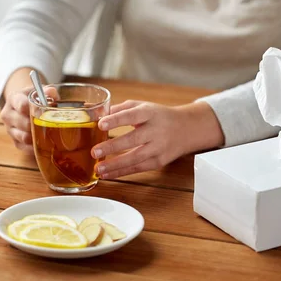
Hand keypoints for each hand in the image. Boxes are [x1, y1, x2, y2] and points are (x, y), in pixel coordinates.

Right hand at [0, 84, 56, 153]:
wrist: (23, 105)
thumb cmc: (34, 98)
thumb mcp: (39, 91)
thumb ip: (47, 91)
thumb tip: (51, 93)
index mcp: (14, 99)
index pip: (21, 105)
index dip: (33, 109)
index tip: (42, 110)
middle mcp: (8, 114)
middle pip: (23, 123)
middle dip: (37, 124)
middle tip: (49, 122)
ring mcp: (10, 129)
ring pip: (24, 137)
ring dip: (37, 136)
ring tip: (47, 132)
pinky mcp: (15, 141)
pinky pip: (25, 147)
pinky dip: (35, 147)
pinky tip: (43, 142)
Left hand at [91, 100, 223, 178]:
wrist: (185, 129)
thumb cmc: (157, 116)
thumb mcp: (142, 106)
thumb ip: (121, 109)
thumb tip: (97, 114)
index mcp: (150, 113)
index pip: (132, 115)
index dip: (117, 120)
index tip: (101, 125)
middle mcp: (156, 130)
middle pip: (134, 139)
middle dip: (113, 146)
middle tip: (95, 151)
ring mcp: (159, 147)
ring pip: (136, 158)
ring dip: (115, 164)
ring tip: (98, 168)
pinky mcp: (159, 161)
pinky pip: (138, 168)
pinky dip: (121, 172)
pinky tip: (107, 174)